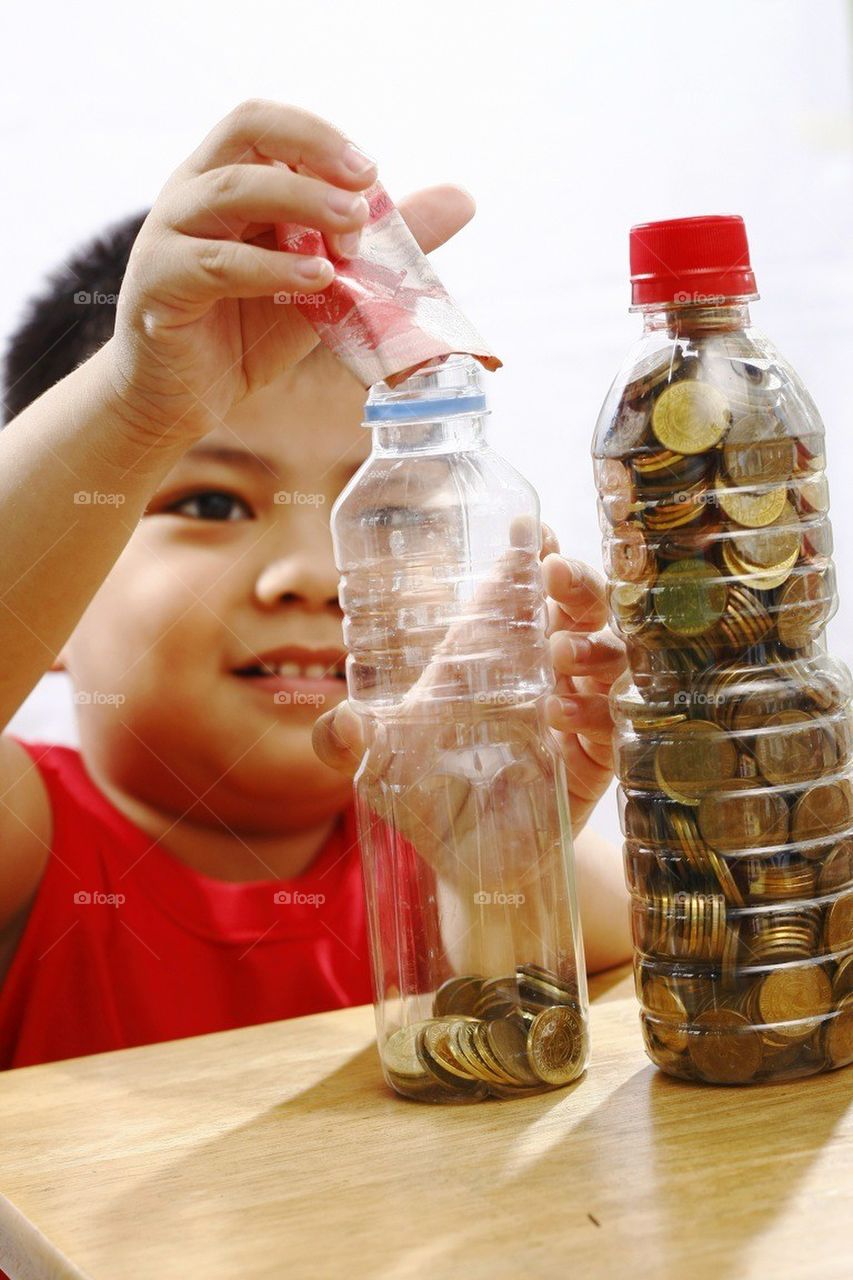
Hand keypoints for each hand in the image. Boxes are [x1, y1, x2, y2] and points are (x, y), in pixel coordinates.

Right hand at [105, 99, 474, 446]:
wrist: (184, 398)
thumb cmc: (247, 330)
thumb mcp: (326, 281)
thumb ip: (381, 242)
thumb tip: (462, 200)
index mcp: (228, 179)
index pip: (268, 124)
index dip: (321, 137)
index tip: (372, 174)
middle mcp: (193, 194)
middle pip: (246, 133)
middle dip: (312, 151)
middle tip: (366, 188)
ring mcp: (170, 236)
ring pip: (230, 190)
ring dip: (299, 202)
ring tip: (350, 233)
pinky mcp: (160, 286)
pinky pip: (214, 263)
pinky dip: (270, 267)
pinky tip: (316, 278)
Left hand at [315, 528, 625, 840]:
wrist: (471, 866)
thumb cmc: (431, 798)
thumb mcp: (383, 767)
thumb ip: (353, 743)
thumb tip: (338, 720)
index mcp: (490, 659)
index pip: (518, 593)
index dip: (528, 556)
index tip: (530, 528)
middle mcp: (539, 675)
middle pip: (577, 607)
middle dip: (575, 581)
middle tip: (553, 572)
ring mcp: (572, 714)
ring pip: (608, 655)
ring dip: (590, 641)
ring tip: (560, 649)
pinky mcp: (592, 760)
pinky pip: (612, 722)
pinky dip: (593, 710)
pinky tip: (561, 712)